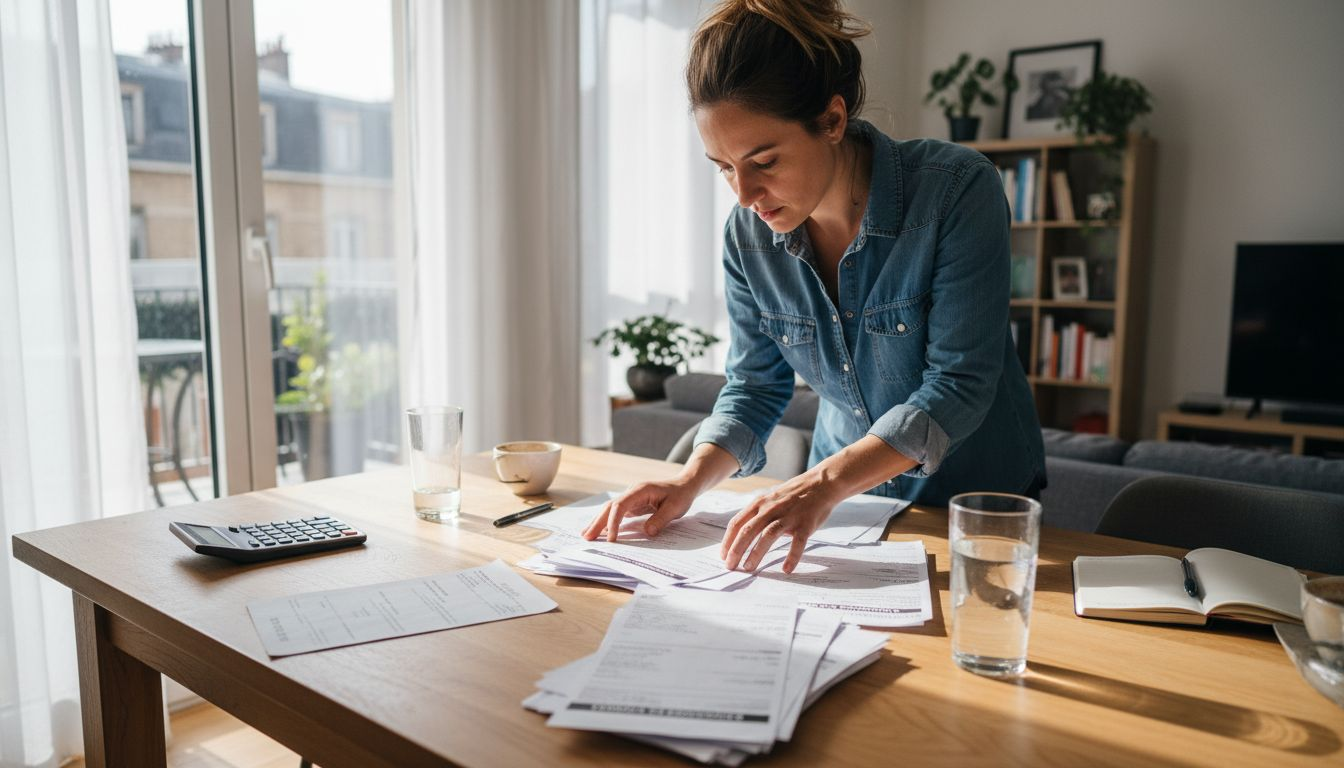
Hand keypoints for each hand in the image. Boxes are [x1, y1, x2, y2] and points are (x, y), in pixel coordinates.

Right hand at [581, 479, 698, 541]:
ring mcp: (631, 499)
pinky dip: (607, 522)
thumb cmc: (680, 495)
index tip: (612, 538)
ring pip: (610, 510)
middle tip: (587, 538)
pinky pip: (617, 514)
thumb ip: (661, 519)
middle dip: (598, 522)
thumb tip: (647, 532)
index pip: (620, 505)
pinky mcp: (633, 505)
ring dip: (599, 522)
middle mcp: (632, 493)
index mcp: (640, 490)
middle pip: (610, 507)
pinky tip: (600, 532)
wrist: (684, 485)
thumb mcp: (675, 507)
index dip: (614, 522)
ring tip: (586, 536)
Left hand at [720, 474, 838, 573]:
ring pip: (768, 535)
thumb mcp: (770, 499)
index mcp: (760, 503)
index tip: (723, 556)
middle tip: (730, 566)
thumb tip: (742, 536)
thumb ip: (757, 515)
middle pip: (748, 530)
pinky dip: (792, 556)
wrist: (822, 483)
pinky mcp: (806, 524)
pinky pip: (797, 542)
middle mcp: (771, 509)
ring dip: (756, 553)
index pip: (737, 523)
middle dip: (736, 550)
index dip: (728, 541)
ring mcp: (789, 516)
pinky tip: (786, 569)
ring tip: (749, 568)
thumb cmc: (793, 495)